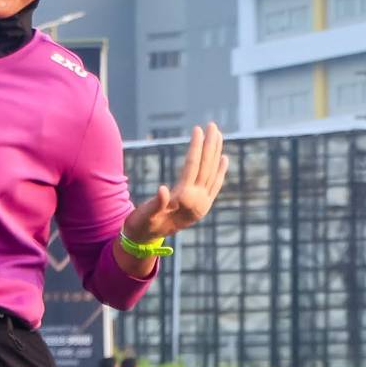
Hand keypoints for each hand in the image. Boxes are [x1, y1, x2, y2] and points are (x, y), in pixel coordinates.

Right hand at [132, 123, 227, 243]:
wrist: (145, 241)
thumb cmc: (142, 225)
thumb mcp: (145, 215)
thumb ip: (156, 203)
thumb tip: (163, 190)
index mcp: (184, 200)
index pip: (193, 167)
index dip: (196, 147)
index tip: (198, 129)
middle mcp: (198, 202)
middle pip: (207, 168)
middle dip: (210, 146)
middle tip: (213, 125)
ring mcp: (202, 204)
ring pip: (212, 174)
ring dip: (216, 154)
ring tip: (218, 135)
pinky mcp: (202, 206)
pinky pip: (214, 185)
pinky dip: (220, 171)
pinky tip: (223, 158)